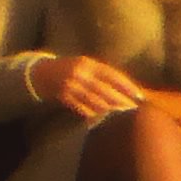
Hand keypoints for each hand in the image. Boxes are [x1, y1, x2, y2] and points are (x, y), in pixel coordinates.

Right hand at [33, 53, 147, 121]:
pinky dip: (91, 112)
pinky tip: (102, 117)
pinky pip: (79, 106)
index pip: (113, 75)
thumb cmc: (70, 69)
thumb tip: (127, 87)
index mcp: (90, 64)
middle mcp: (81, 73)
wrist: (41, 73)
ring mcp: (70, 85)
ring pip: (92, 98)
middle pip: (104, 88)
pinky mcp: (61, 96)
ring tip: (121, 114)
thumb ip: (103, 74)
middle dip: (120, 99)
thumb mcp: (87, 66)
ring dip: (108, 108)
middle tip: (132, 109)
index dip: (127, 86)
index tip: (139, 96)